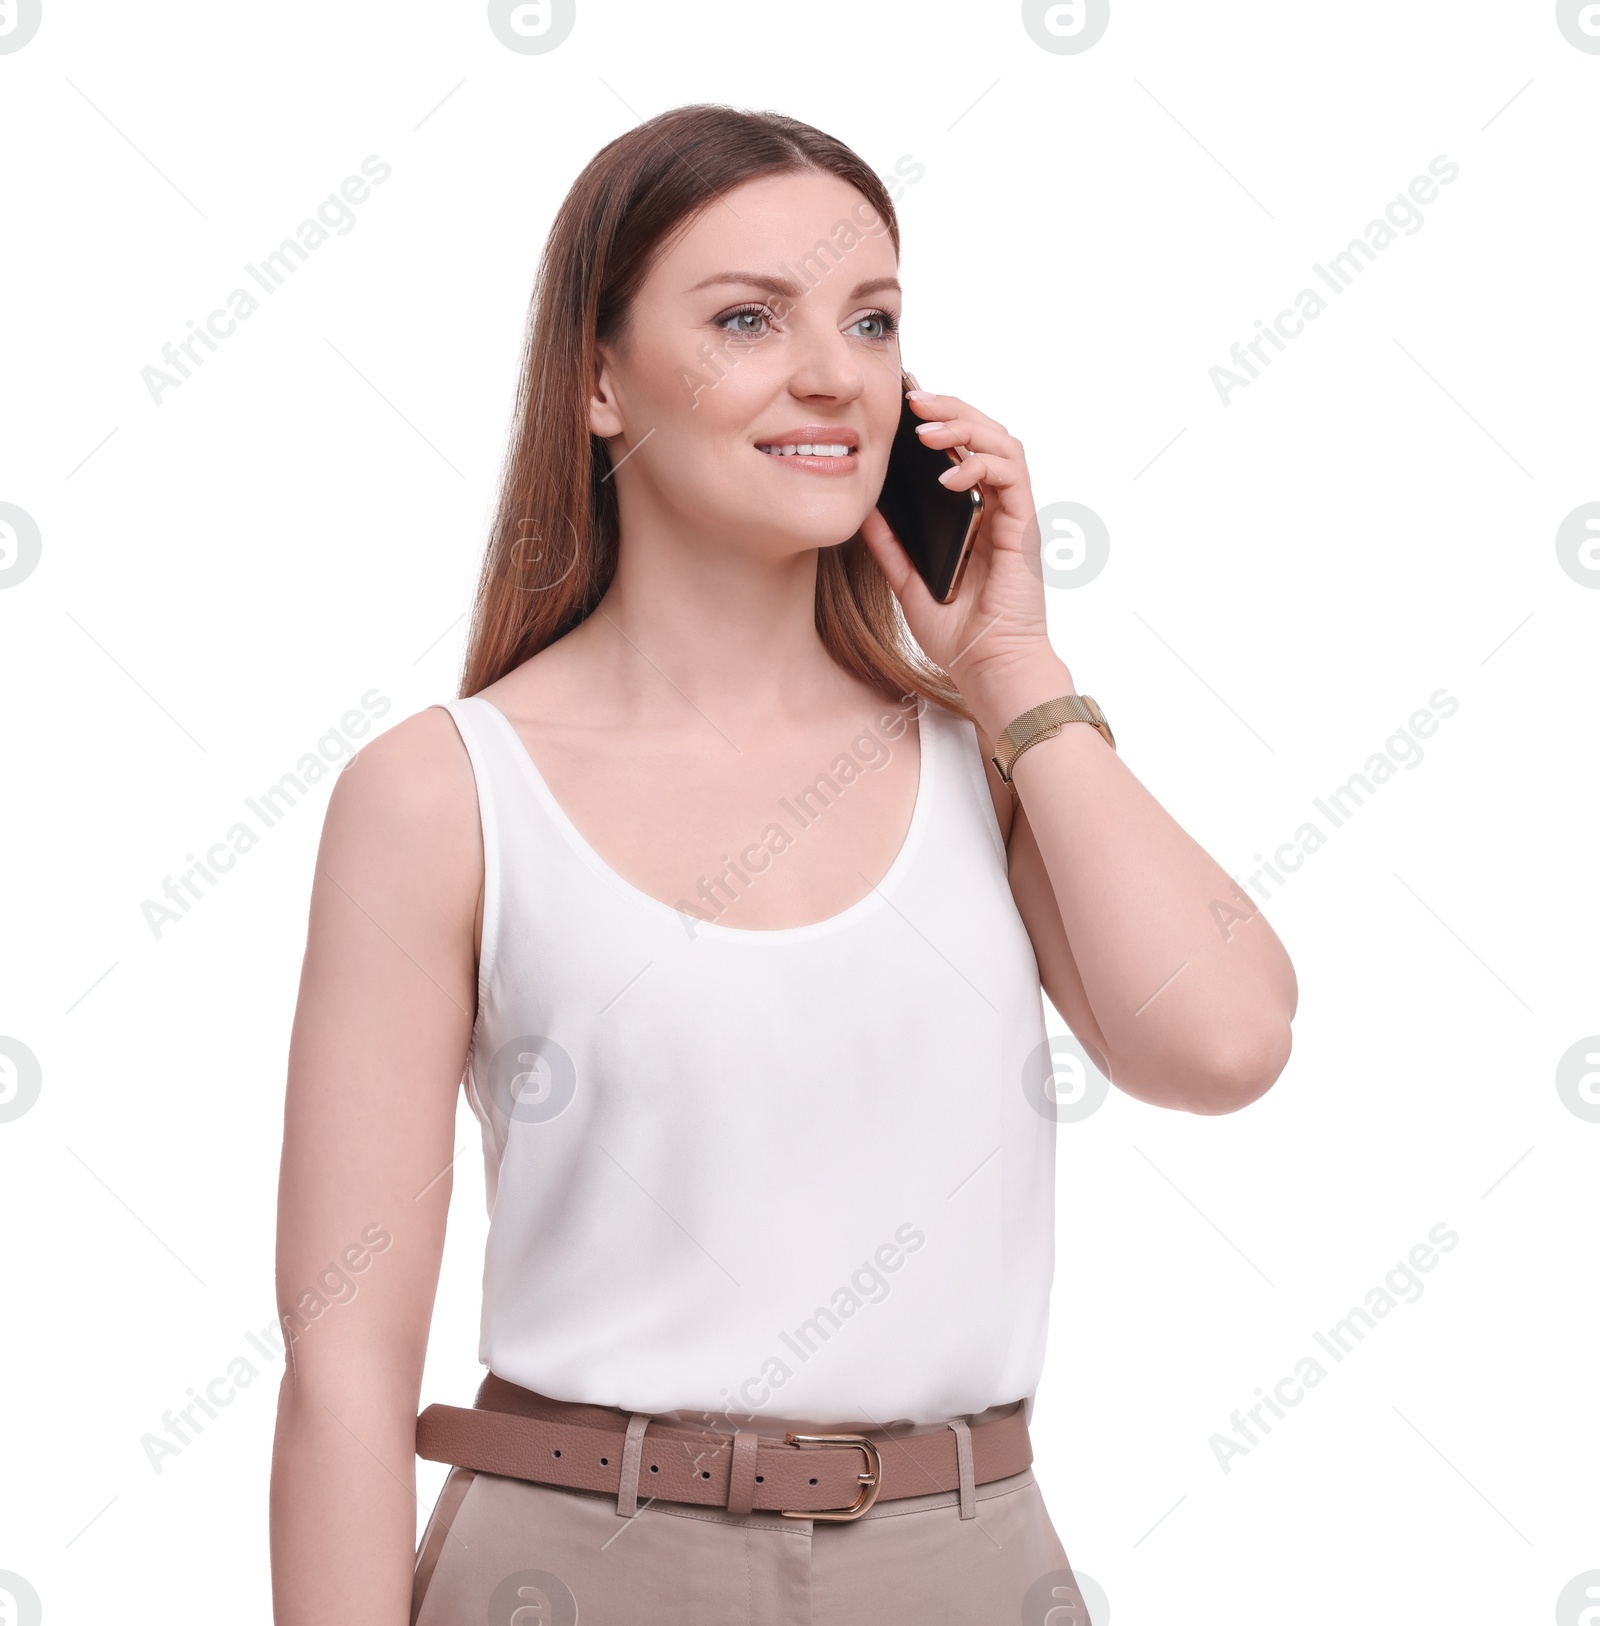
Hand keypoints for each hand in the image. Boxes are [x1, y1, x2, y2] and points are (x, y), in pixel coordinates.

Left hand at [858, 389, 1066, 720]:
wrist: (988, 667)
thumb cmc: (959, 633)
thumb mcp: (908, 582)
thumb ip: (891, 545)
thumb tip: (865, 509)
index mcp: (973, 516)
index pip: (961, 451)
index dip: (938, 423)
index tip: (901, 408)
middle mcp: (997, 508)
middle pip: (983, 435)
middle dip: (949, 410)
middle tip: (912, 399)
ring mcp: (1013, 515)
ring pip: (1002, 443)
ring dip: (965, 426)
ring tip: (925, 427)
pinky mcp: (1024, 526)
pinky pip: (1011, 476)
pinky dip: (981, 466)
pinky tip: (950, 474)